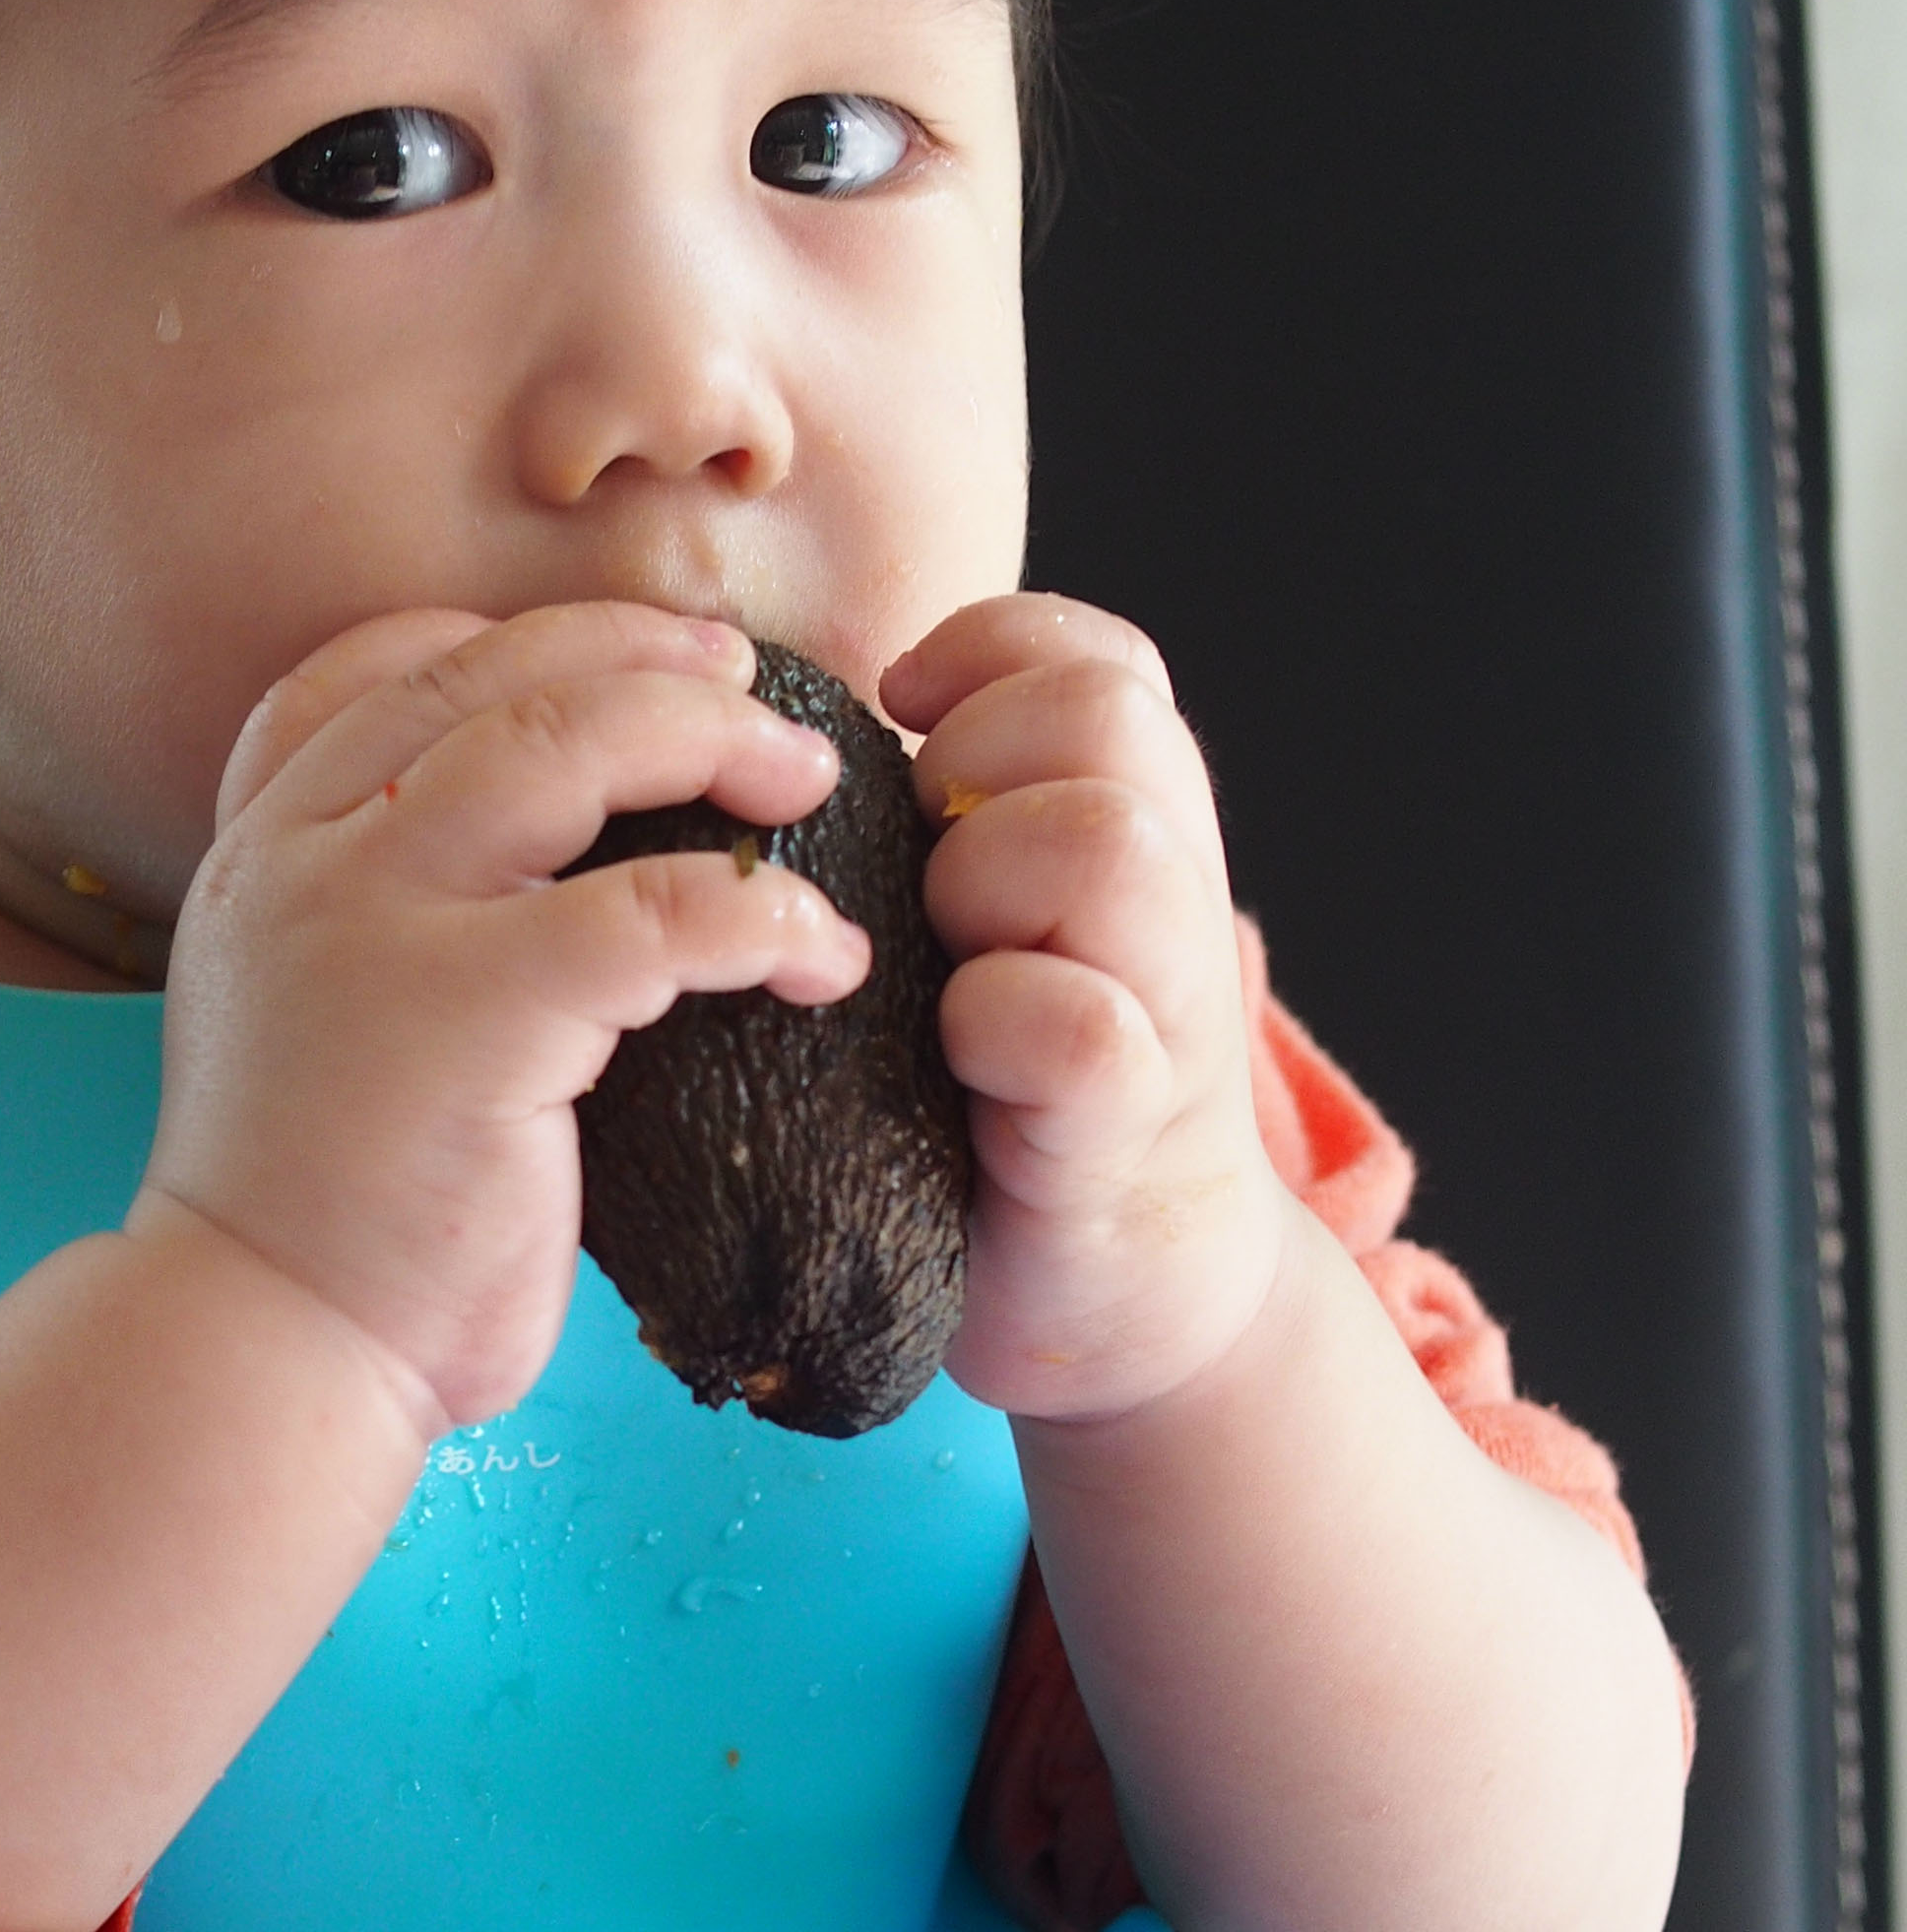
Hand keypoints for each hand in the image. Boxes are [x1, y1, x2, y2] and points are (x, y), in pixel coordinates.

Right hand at [145, 604, 868, 1431]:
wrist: (269, 1349)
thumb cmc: (325, 1211)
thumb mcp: (315, 1010)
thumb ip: (389, 915)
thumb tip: (546, 861)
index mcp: (265, 847)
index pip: (383, 669)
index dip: (525, 639)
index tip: (634, 663)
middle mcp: (305, 857)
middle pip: (495, 675)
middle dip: (645, 659)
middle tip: (755, 689)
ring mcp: (376, 923)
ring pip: (566, 740)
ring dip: (710, 737)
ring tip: (805, 775)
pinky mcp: (471, 1014)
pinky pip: (651, 911)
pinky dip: (758, 909)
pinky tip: (820, 950)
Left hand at [881, 594, 1284, 1424]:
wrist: (1111, 1282)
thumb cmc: (1003, 1084)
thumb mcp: (972, 920)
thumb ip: (925, 823)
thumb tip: (759, 724)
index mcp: (1131, 812)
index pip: (1092, 649)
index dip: (986, 652)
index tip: (901, 718)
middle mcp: (1172, 882)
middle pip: (1101, 713)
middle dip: (976, 762)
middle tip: (916, 855)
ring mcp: (1166, 999)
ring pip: (1103, 843)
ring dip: (985, 884)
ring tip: (940, 962)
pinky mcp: (1133, 1118)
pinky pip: (1075, 1019)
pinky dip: (999, 1023)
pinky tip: (955, 1061)